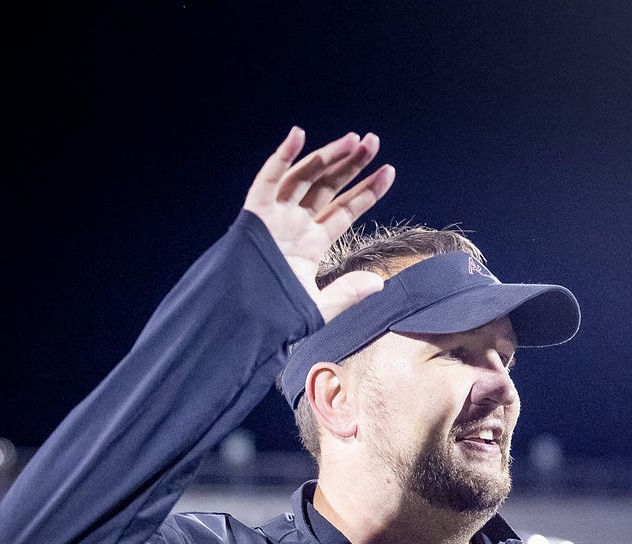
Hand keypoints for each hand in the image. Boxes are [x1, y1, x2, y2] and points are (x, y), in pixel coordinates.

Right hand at [243, 127, 395, 320]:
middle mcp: (296, 224)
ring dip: (327, 156)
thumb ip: (348, 292)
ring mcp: (276, 216)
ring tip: (354, 140)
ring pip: (305, 178)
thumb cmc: (275, 314)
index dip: (367, 191)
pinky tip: (297, 135)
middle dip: (352, 164)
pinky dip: (281, 158)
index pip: (345, 210)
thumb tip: (379, 282)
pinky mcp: (255, 214)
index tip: (389, 171)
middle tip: (374, 141)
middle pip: (328, 186)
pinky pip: (268, 180)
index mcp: (312, 243)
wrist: (242, 319)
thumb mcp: (318, 306)